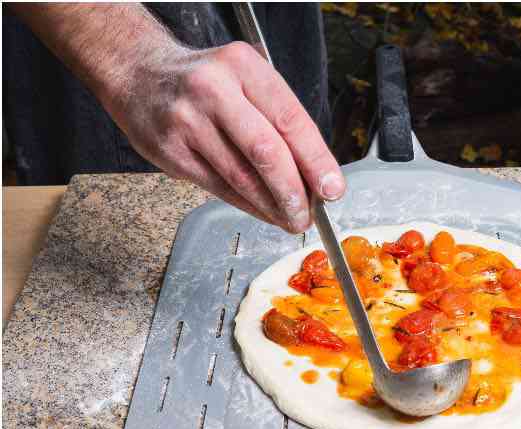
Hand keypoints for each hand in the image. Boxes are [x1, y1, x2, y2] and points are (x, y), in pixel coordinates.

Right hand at [99, 33, 342, 231]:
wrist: (138, 73)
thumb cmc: (205, 82)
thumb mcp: (246, 80)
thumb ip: (280, 121)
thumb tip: (317, 177)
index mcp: (242, 66)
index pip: (291, 120)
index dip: (317, 161)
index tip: (333, 189)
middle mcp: (213, 90)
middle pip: (267, 153)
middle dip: (295, 193)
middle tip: (309, 215)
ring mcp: (187, 121)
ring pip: (242, 177)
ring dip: (273, 207)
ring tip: (291, 219)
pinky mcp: (170, 150)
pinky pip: (219, 188)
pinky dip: (247, 205)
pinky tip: (264, 212)